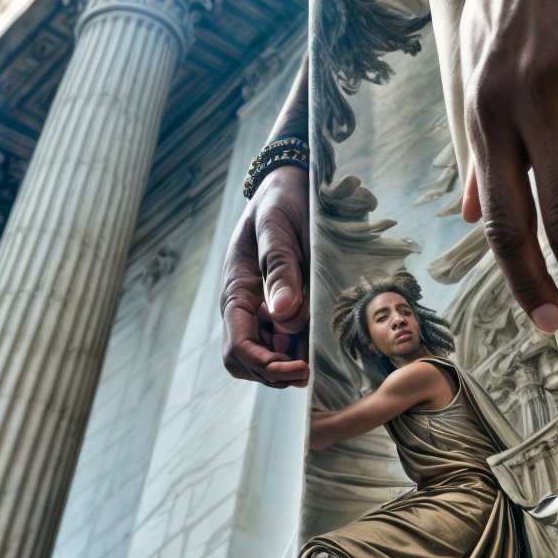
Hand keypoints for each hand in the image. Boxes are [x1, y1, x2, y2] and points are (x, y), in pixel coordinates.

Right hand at [219, 165, 309, 386]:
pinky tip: (321, 341)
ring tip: (319, 358)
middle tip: (310, 371)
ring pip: (267, 353)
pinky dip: (300, 347)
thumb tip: (284, 315)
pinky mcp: (280, 304)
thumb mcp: (279, 228)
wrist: (288, 185)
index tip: (299, 366)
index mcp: (236, 290)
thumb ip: (281, 269)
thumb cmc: (280, 202)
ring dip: (288, 362)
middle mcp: (245, 305)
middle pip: (247, 360)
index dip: (266, 365)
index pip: (238, 346)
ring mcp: (262, 307)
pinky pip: (285, 337)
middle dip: (274, 372)